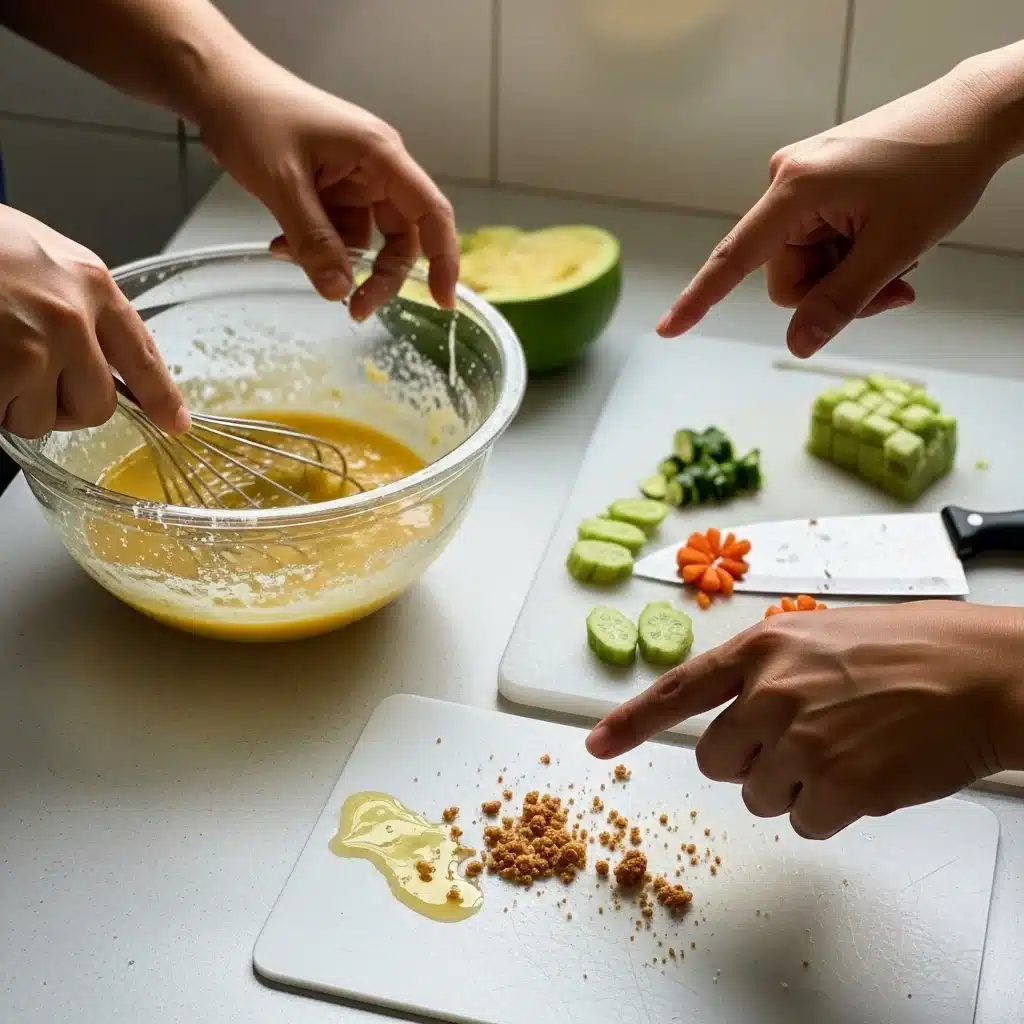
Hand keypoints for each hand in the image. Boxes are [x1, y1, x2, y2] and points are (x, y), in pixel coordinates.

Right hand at [0, 206, 187, 437]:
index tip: (175, 422)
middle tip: (24, 379)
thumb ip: (74, 302)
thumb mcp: (38, 255)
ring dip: (13, 403)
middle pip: (96, 405)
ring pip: (43, 419)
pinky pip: (4, 418)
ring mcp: (37, 347)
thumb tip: (93, 348)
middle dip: (60, 406)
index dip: (162, 396)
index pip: (143, 353)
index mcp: (90, 283)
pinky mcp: (4, 372)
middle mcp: (74, 318)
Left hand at [194, 58, 458, 321]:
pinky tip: (279, 242)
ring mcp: (353, 180)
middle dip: (379, 274)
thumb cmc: (252, 114)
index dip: (444, 259)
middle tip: (355, 309)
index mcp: (380, 155)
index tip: (442, 302)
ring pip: (365, 240)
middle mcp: (377, 169)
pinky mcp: (331, 189)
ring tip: (286, 253)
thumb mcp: (282, 182)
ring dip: (333, 258)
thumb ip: (313, 240)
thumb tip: (339, 292)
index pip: (431, 212)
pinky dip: (313, 246)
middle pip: (401, 236)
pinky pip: (336, 233)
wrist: (215, 85)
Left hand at [586, 602, 1023, 838]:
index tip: (596, 745)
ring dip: (794, 788)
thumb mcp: (821, 636)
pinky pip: (805, 822)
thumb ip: (769, 669)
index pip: (678, 689)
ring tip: (845, 752)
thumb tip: (735, 710)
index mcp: (763, 648)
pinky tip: (865, 776)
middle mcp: (772, 692)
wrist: (982, 672)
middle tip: (798, 745)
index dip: (631, 720)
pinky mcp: (840, 786)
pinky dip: (830, 812)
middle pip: (714, 762)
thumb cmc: (913, 648)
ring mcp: (803, 740)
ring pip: (759, 797)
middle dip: (747, 764)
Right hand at [658, 63, 1017, 355]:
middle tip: (892, 288)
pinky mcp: (819, 182)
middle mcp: (787, 180)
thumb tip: (797, 346)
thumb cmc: (940, 167)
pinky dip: (851, 253)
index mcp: (795, 190)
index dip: (700, 299)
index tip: (668, 329)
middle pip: (786, 275)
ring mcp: (803, 180)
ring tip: (899, 258)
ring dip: (849, 274)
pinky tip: (885, 238)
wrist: (975, 115)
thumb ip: (841, 303)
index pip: (735, 259)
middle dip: (834, 291)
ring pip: (807, 263)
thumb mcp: (894, 249)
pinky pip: (819, 240)